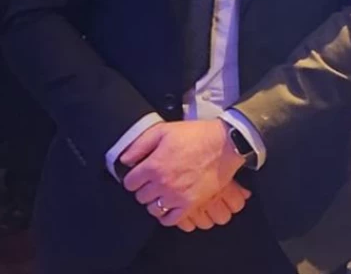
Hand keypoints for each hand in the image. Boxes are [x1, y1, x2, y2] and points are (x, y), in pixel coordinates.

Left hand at [121, 120, 246, 226]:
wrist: (226, 145)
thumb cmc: (196, 135)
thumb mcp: (165, 130)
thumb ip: (140, 144)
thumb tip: (124, 160)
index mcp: (154, 166)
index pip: (130, 183)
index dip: (134, 178)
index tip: (141, 175)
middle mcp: (162, 184)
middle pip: (140, 197)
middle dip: (144, 189)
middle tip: (154, 182)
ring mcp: (177, 196)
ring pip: (153, 209)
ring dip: (155, 202)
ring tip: (163, 193)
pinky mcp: (191, 204)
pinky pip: (170, 220)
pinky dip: (167, 215)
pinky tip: (170, 206)